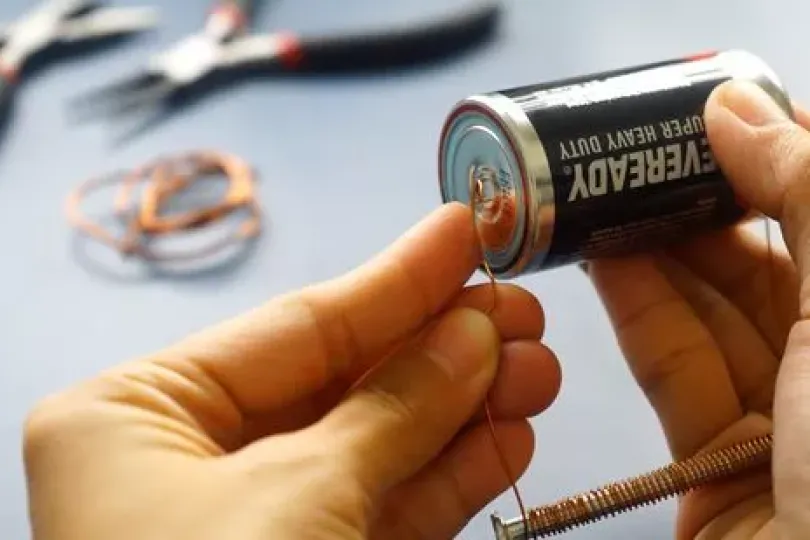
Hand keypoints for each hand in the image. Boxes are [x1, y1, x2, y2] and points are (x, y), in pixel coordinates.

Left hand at [23, 203, 561, 539]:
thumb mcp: (300, 497)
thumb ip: (392, 408)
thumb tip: (471, 330)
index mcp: (139, 413)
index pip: (297, 324)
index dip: (395, 276)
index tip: (467, 228)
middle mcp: (188, 458)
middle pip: (342, 382)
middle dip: (441, 347)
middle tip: (523, 311)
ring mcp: (247, 521)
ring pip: (372, 447)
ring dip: (460, 411)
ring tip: (537, 370)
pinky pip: (381, 510)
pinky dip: (447, 479)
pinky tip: (506, 436)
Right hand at [585, 80, 809, 537]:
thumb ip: (807, 194)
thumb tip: (740, 106)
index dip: (781, 157)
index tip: (718, 115)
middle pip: (766, 261)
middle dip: (700, 204)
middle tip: (640, 156)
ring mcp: (782, 413)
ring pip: (711, 313)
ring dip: (655, 254)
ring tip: (603, 197)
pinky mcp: (715, 456)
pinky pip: (676, 369)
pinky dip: (638, 313)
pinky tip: (605, 261)